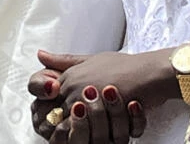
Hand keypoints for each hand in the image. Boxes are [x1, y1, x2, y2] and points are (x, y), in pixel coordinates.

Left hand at [29, 50, 152, 142]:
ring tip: (85, 133)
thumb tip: (40, 55)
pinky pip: (79, 128)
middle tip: (73, 126)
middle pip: (50, 112)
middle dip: (56, 123)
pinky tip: (93, 134)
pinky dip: (83, 133)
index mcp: (69, 75)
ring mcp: (83, 97)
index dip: (50, 112)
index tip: (60, 119)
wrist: (149, 74)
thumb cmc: (126, 67)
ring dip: (72, 129)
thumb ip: (64, 61)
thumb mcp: (92, 60)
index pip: (44, 98)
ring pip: (62, 122)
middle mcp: (72, 85)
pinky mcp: (96, 110)